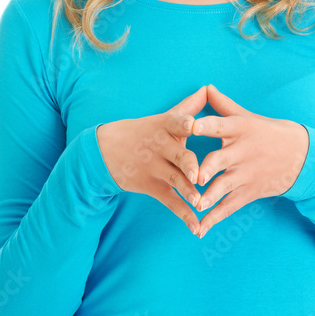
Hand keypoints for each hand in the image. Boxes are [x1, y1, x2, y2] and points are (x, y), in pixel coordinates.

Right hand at [96, 85, 207, 235]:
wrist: (106, 150)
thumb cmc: (145, 131)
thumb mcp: (163, 118)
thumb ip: (188, 107)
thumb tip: (207, 88)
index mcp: (165, 127)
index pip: (175, 122)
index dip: (184, 122)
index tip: (193, 123)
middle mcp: (159, 147)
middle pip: (177, 155)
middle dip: (188, 164)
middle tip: (198, 174)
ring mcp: (154, 168)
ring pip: (174, 180)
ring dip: (187, 192)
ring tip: (200, 203)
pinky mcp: (151, 186)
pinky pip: (170, 202)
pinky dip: (183, 215)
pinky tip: (196, 227)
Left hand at [192, 84, 308, 237]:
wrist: (302, 156)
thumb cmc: (268, 132)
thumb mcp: (247, 117)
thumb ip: (223, 105)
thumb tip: (206, 87)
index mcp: (240, 129)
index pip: (221, 125)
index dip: (206, 125)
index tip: (191, 126)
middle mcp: (242, 151)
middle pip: (222, 159)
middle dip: (208, 168)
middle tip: (195, 176)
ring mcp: (246, 174)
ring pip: (226, 186)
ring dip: (211, 197)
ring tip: (196, 205)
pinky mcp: (250, 191)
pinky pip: (230, 206)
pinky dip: (215, 218)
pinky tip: (200, 229)